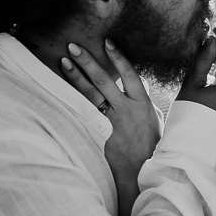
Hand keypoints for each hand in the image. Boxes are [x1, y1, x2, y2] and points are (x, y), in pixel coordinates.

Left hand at [60, 40, 162, 215]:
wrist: (142, 173)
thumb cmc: (152, 146)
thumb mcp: (155, 120)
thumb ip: (143, 102)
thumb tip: (135, 87)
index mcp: (142, 104)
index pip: (129, 75)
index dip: (118, 57)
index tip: (107, 42)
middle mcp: (126, 111)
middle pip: (104, 81)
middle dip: (88, 61)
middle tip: (74, 46)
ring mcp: (111, 123)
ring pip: (90, 95)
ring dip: (76, 77)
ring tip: (63, 61)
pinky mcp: (99, 134)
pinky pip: (84, 113)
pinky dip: (73, 100)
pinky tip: (60, 89)